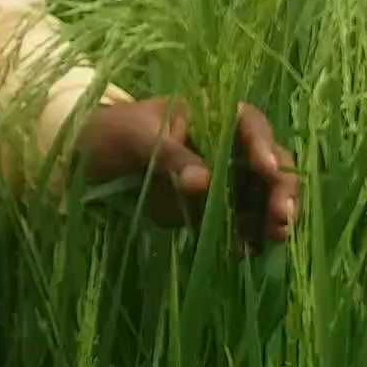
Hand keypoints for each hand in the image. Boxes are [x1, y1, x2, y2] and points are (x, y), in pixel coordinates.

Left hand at [78, 97, 298, 248]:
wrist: (84, 159)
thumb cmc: (111, 132)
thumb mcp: (135, 137)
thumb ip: (169, 156)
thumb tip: (203, 182)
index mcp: (212, 115)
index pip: (250, 125)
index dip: (265, 146)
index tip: (267, 170)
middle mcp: (225, 146)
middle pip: (269, 165)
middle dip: (280, 189)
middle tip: (282, 217)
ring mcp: (220, 179)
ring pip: (260, 197)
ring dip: (270, 218)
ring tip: (274, 239)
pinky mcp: (207, 209)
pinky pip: (235, 223)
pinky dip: (245, 237)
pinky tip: (245, 252)